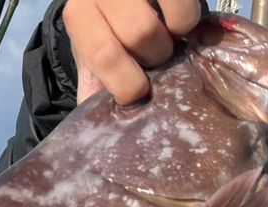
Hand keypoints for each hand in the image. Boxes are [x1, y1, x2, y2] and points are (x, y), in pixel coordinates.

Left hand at [62, 0, 202, 104]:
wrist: (120, 1)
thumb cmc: (110, 31)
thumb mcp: (95, 57)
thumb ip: (94, 85)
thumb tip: (96, 131)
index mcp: (80, 14)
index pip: (103, 52)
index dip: (127, 82)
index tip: (137, 92)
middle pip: (139, 32)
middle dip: (154, 57)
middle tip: (154, 60)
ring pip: (162, 19)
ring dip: (171, 40)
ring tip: (168, 41)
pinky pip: (185, 9)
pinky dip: (187, 23)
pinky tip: (178, 26)